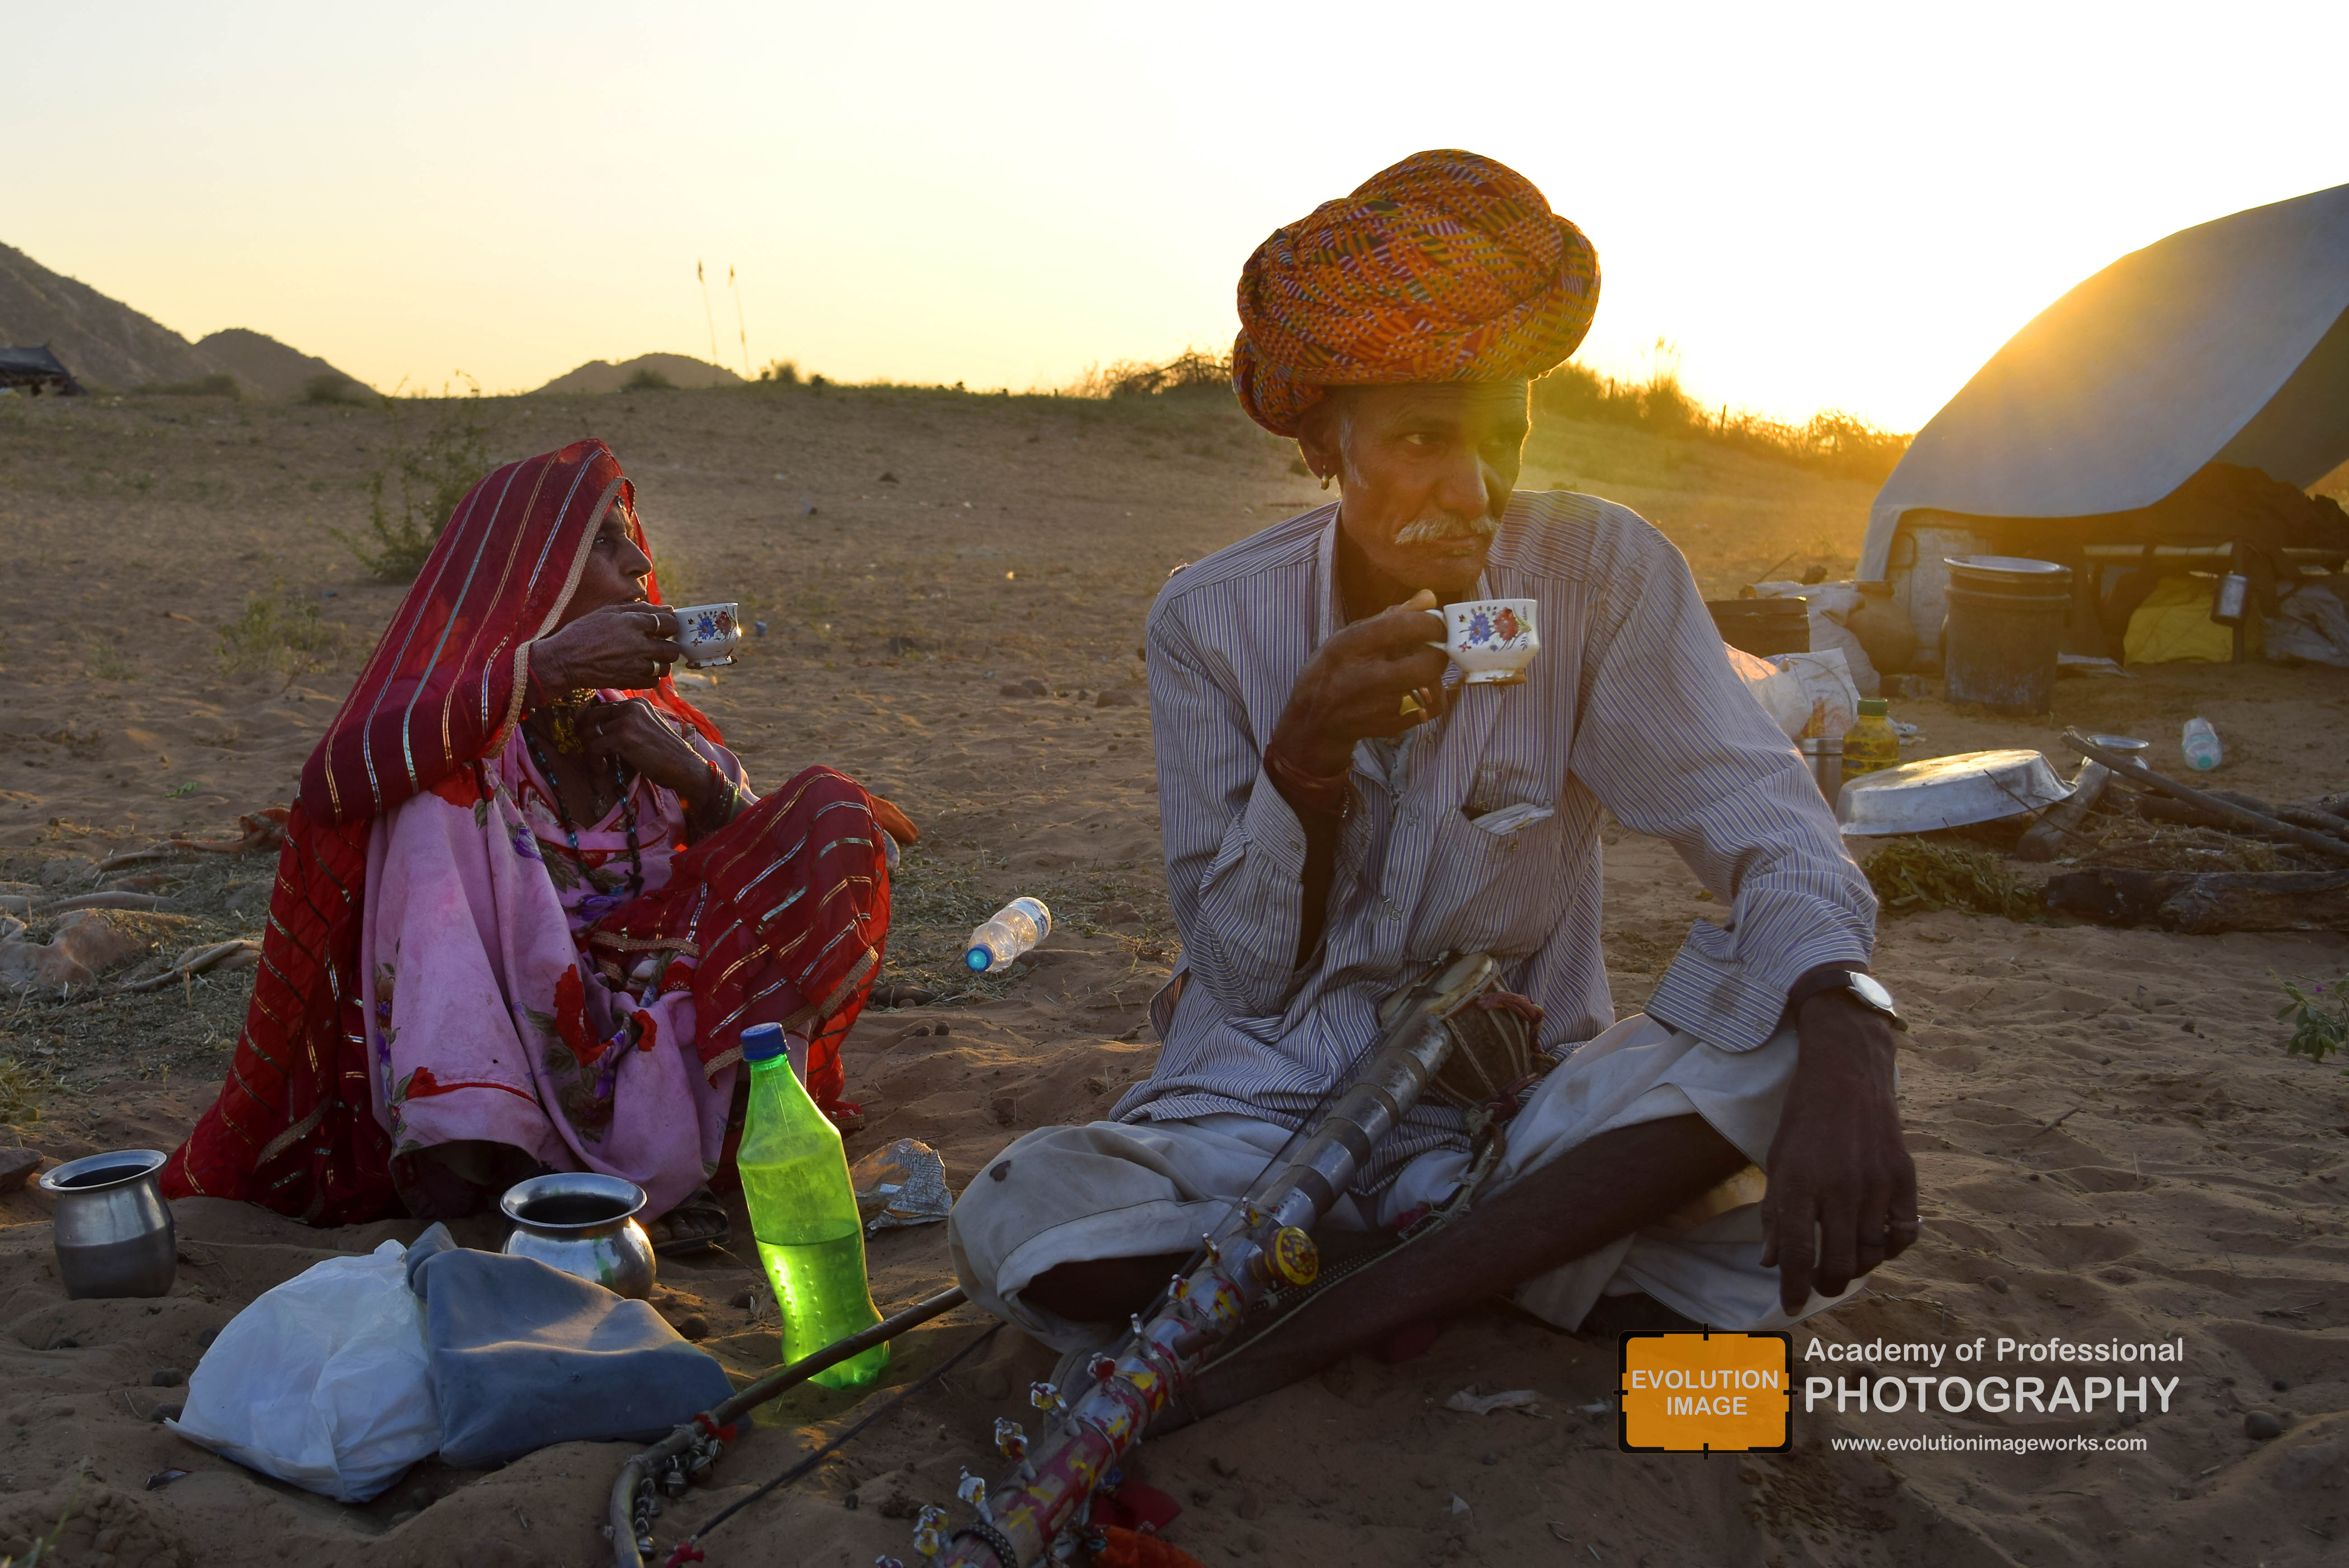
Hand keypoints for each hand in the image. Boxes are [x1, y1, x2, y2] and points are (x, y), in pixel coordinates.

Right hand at [532, 604, 686, 691]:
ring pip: (665, 667)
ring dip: (660, 662)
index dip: (669, 625)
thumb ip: (640, 609)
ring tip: (648, 658)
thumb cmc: (584, 632)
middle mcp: (637, 644)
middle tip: (658, 644)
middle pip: (672, 649)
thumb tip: (668, 609)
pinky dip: (650, 676)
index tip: (663, 627)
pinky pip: (653, 681)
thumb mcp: (608, 612)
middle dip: (668, 646)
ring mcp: (635, 665)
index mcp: (632, 622)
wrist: (564, 660)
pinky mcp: (629, 681)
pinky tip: (639, 669)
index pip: (668, 623)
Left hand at [577, 698, 720, 807]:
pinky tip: (603, 769)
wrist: (683, 766)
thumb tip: (603, 728)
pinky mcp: (621, 737)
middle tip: (589, 750)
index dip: (592, 723)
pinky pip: (593, 748)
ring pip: (590, 734)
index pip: (603, 708)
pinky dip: (594, 761)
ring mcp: (625, 721)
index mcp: (637, 704)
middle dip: (585, 734)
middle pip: (592, 717)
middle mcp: (630, 707)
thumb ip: (630, 723)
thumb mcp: (649, 728)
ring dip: (591, 751)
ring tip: (601, 764)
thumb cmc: (667, 753)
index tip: (590, 737)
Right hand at [1267, 589, 1451, 775]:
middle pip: (1426, 663)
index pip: (1402, 627)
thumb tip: (1429, 598)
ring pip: (1432, 688)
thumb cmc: (1332, 671)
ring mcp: (1378, 707)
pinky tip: (1418, 692)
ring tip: (1423, 670)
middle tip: (1437, 647)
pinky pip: (1429, 710)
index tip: (1437, 623)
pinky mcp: (1390, 727)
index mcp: (1350, 646)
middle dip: (1439, 652)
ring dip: (1436, 676)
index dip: (1430, 623)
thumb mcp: (1348, 637)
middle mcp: (1364, 677)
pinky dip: (1431, 699)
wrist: (1313, 722)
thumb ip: (1390, 617)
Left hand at [1758, 991, 1917, 1313]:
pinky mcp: (1905, 1177)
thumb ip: (1776, 1213)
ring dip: (1858, 1268)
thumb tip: (1773, 1262)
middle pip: (1839, 1262)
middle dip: (1826, 1284)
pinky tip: (1877, 1245)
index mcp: (1800, 1184)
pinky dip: (1892, 1249)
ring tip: (1845, 1266)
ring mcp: (1877, 1184)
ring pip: (1873, 1253)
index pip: (1797, 1254)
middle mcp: (1840, 1189)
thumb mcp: (1777, 1161)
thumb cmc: (1804, 1118)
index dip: (1792, 1287)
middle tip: (1819, 1285)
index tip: (1790, 1306)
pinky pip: (1904, 1232)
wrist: (1847, 1074)